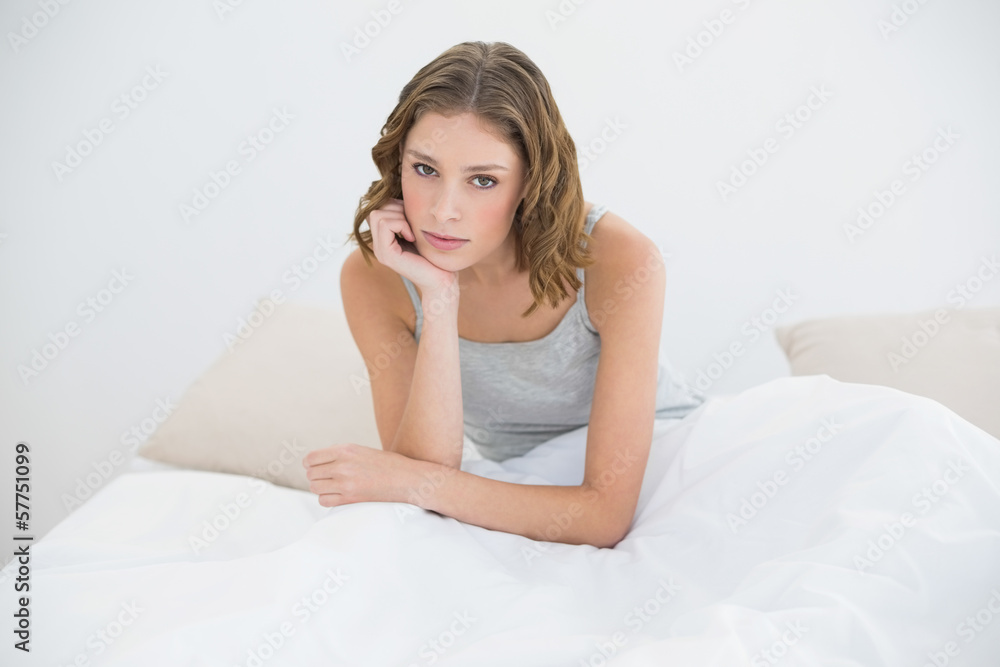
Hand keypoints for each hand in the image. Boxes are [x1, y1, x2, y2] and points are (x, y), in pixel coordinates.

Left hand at [302, 443, 430, 507]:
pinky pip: (324, 501)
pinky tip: (337, 495)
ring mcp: (346, 483)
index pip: (311, 458)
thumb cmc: (386, 464)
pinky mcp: (351, 498)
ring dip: (320, 488)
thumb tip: (316, 462)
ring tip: (332, 486)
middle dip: (316, 476)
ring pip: (315, 488)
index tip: (314, 467)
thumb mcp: (361, 450)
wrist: (407, 479)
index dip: (309, 464)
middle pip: (311, 474)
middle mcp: (342, 465)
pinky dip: (327, 499)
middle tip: (326, 478)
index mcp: (345, 450)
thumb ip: (339, 454)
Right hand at [368, 198, 458, 294]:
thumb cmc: (435, 256)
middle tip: (413, 225)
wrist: (442, 280)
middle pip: (376, 209)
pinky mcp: (386, 254)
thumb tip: (401, 196)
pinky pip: (386, 224)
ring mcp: (380, 251)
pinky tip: (413, 237)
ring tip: (413, 232)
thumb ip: (407, 218)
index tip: (412, 219)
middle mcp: (378, 246)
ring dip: (400, 217)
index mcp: (384, 240)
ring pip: (379, 215)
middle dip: (397, 209)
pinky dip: (401, 225)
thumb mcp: (419, 231)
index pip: (379, 209)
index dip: (396, 206)